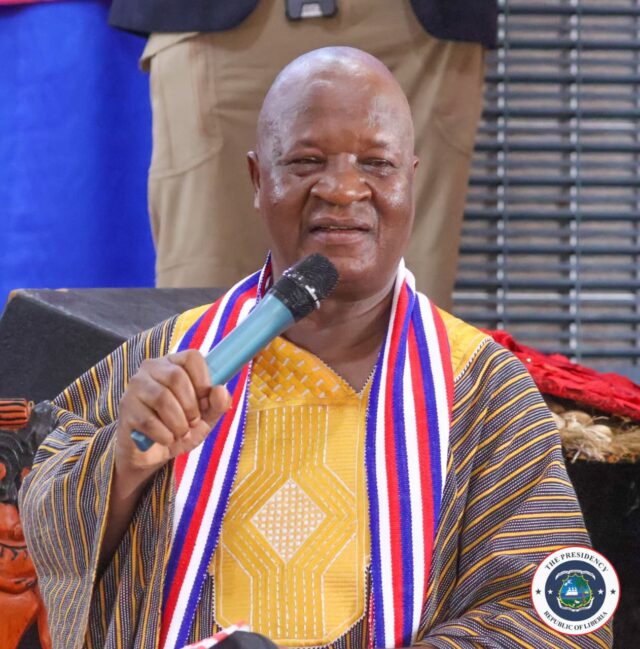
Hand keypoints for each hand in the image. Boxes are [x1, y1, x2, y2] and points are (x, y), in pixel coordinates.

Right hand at [115, 350, 231, 477]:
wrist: (152, 453)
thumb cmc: (180, 427)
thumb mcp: (206, 418)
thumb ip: (218, 404)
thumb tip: (220, 390)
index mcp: (174, 364)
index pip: (192, 357)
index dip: (204, 380)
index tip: (206, 401)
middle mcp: (151, 368)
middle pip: (176, 377)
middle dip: (191, 406)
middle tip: (193, 422)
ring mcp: (136, 387)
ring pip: (162, 398)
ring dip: (178, 422)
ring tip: (181, 433)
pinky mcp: (126, 408)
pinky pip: (148, 420)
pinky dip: (165, 435)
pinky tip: (166, 439)